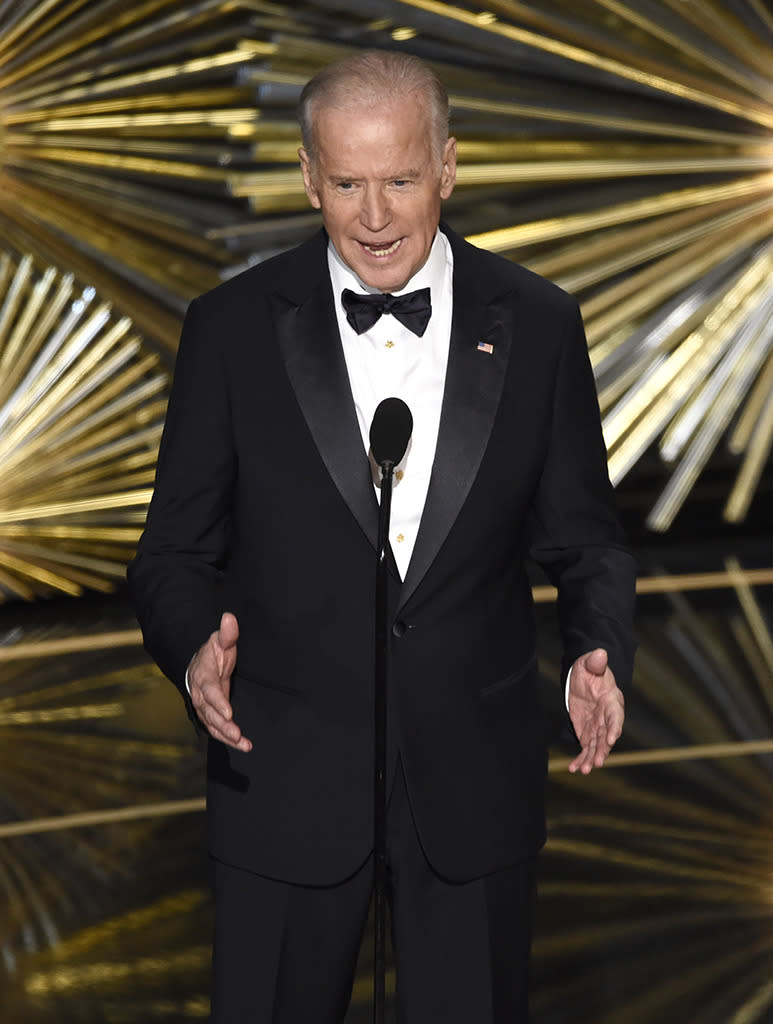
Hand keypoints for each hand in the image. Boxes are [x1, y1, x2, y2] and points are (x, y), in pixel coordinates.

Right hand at [188, 612, 251, 751]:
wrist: (199, 666)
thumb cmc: (213, 653)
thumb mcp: (220, 641)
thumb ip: (227, 633)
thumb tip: (229, 617)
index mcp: (203, 676)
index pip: (210, 691)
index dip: (218, 702)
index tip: (229, 712)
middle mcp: (200, 694)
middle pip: (209, 713)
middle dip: (223, 725)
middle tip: (237, 734)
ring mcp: (203, 707)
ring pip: (213, 724)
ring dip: (227, 736)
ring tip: (244, 744)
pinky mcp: (210, 715)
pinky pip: (217, 729)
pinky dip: (228, 739)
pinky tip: (244, 745)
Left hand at [567, 648, 622, 774]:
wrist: (583, 678)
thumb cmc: (590, 669)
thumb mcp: (590, 663)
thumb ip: (595, 662)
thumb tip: (600, 653)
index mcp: (612, 701)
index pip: (615, 716)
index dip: (614, 727)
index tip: (611, 739)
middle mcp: (607, 717)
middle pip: (606, 736)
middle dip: (602, 750)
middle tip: (597, 762)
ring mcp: (598, 726)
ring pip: (596, 745)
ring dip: (591, 758)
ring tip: (585, 770)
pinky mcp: (587, 732)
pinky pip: (585, 747)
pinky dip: (580, 758)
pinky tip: (574, 768)